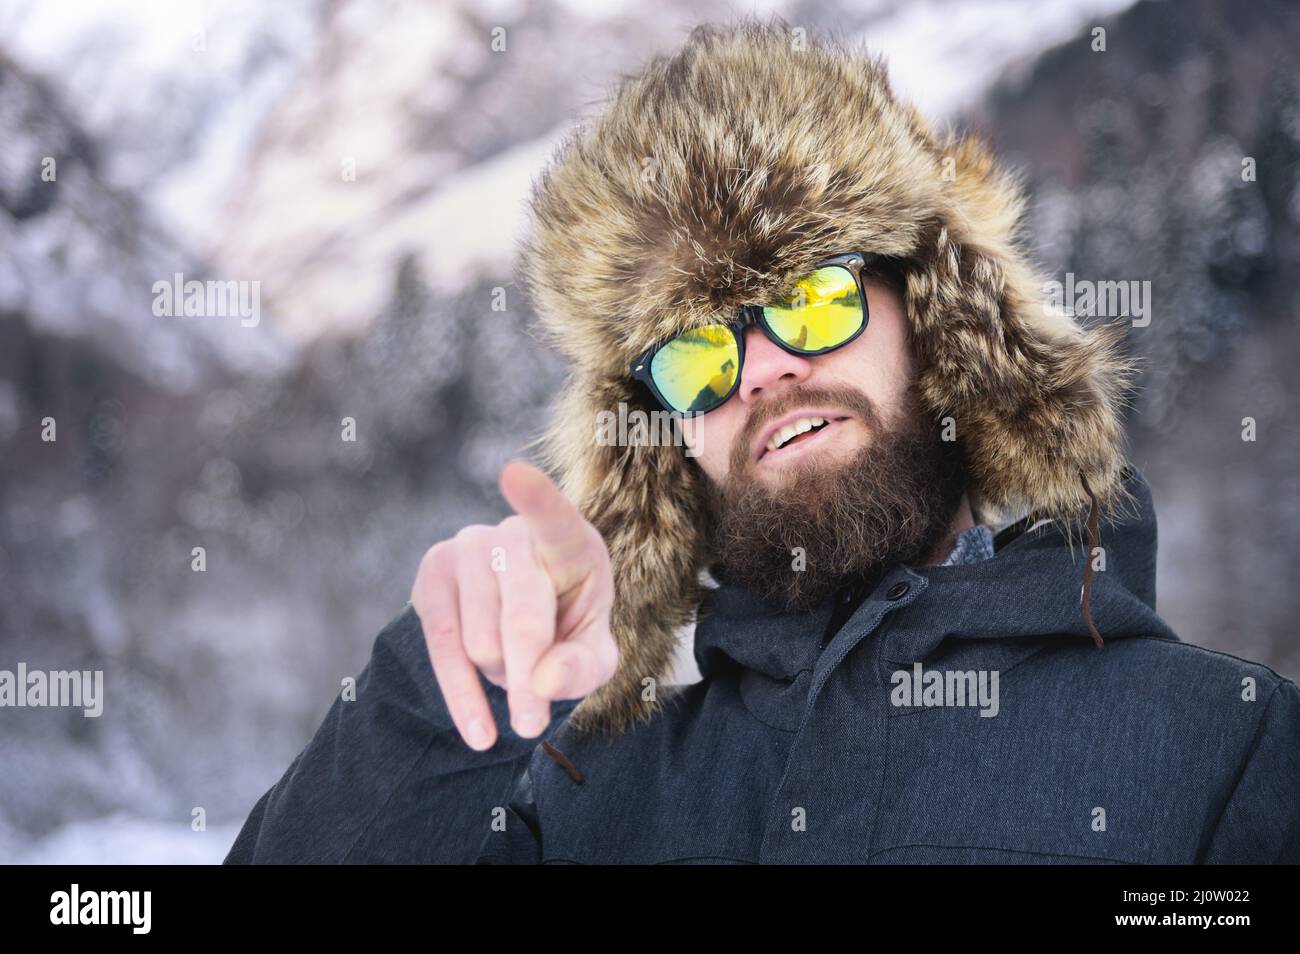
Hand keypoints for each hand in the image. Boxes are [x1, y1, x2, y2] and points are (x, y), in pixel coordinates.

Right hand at [410, 460, 617, 750]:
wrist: (515, 636)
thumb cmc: (568, 634)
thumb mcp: (593, 657)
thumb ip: (583, 667)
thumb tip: (544, 681)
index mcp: (570, 542)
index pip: (554, 518)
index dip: (535, 498)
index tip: (512, 474)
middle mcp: (515, 534)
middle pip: (521, 616)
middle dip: (528, 677)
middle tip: (532, 725)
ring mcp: (468, 547)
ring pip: (480, 640)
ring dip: (501, 677)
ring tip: (514, 671)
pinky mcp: (432, 573)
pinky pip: (443, 647)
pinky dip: (462, 697)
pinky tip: (479, 731)